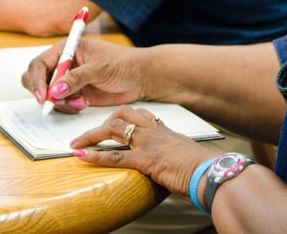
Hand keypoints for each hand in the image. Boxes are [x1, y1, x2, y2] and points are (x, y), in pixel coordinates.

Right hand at [22, 39, 147, 113]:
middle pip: (36, 79)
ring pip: (48, 95)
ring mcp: (67, 80)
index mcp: (66, 49)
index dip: (37, 80)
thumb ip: (77, 78)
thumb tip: (55, 90)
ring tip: (82, 101)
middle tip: (53, 104)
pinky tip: (85, 103)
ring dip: (60, 102)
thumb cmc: (123, 64)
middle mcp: (63, 63)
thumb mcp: (100, 68)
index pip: (40, 64)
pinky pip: (61, 104)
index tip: (43, 96)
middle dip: (42, 93)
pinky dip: (68, 107)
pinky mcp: (74, 94)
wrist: (139, 77)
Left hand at [70, 106, 216, 197]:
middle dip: (102, 122)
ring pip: (114, 130)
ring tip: (77, 142)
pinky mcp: (144, 160)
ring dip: (92, 135)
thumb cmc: (201, 167)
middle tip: (88, 132)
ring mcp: (147, 143)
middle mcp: (153, 131)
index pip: (138, 114)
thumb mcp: (184, 154)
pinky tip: (82, 155)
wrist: (209, 172)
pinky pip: (114, 156)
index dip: (121, 116)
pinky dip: (95, 156)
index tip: (111, 120)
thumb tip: (169, 163)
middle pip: (122, 115)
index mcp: (163, 129)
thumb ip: (172, 153)